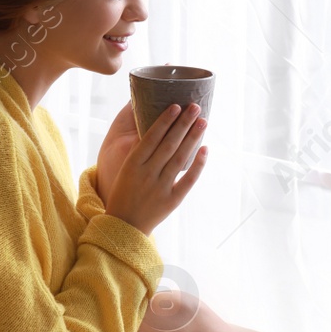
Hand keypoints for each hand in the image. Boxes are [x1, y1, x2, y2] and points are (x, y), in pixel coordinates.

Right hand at [102, 103, 208, 236]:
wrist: (124, 225)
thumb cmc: (125, 192)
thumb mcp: (126, 169)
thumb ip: (141, 151)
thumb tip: (159, 126)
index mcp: (132, 164)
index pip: (151, 137)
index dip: (164, 121)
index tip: (176, 106)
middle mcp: (147, 174)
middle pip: (169, 144)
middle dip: (183, 123)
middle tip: (195, 107)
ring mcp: (160, 187)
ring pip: (180, 158)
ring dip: (193, 138)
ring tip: (203, 122)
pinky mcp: (172, 200)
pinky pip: (188, 180)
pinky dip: (198, 164)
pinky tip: (205, 149)